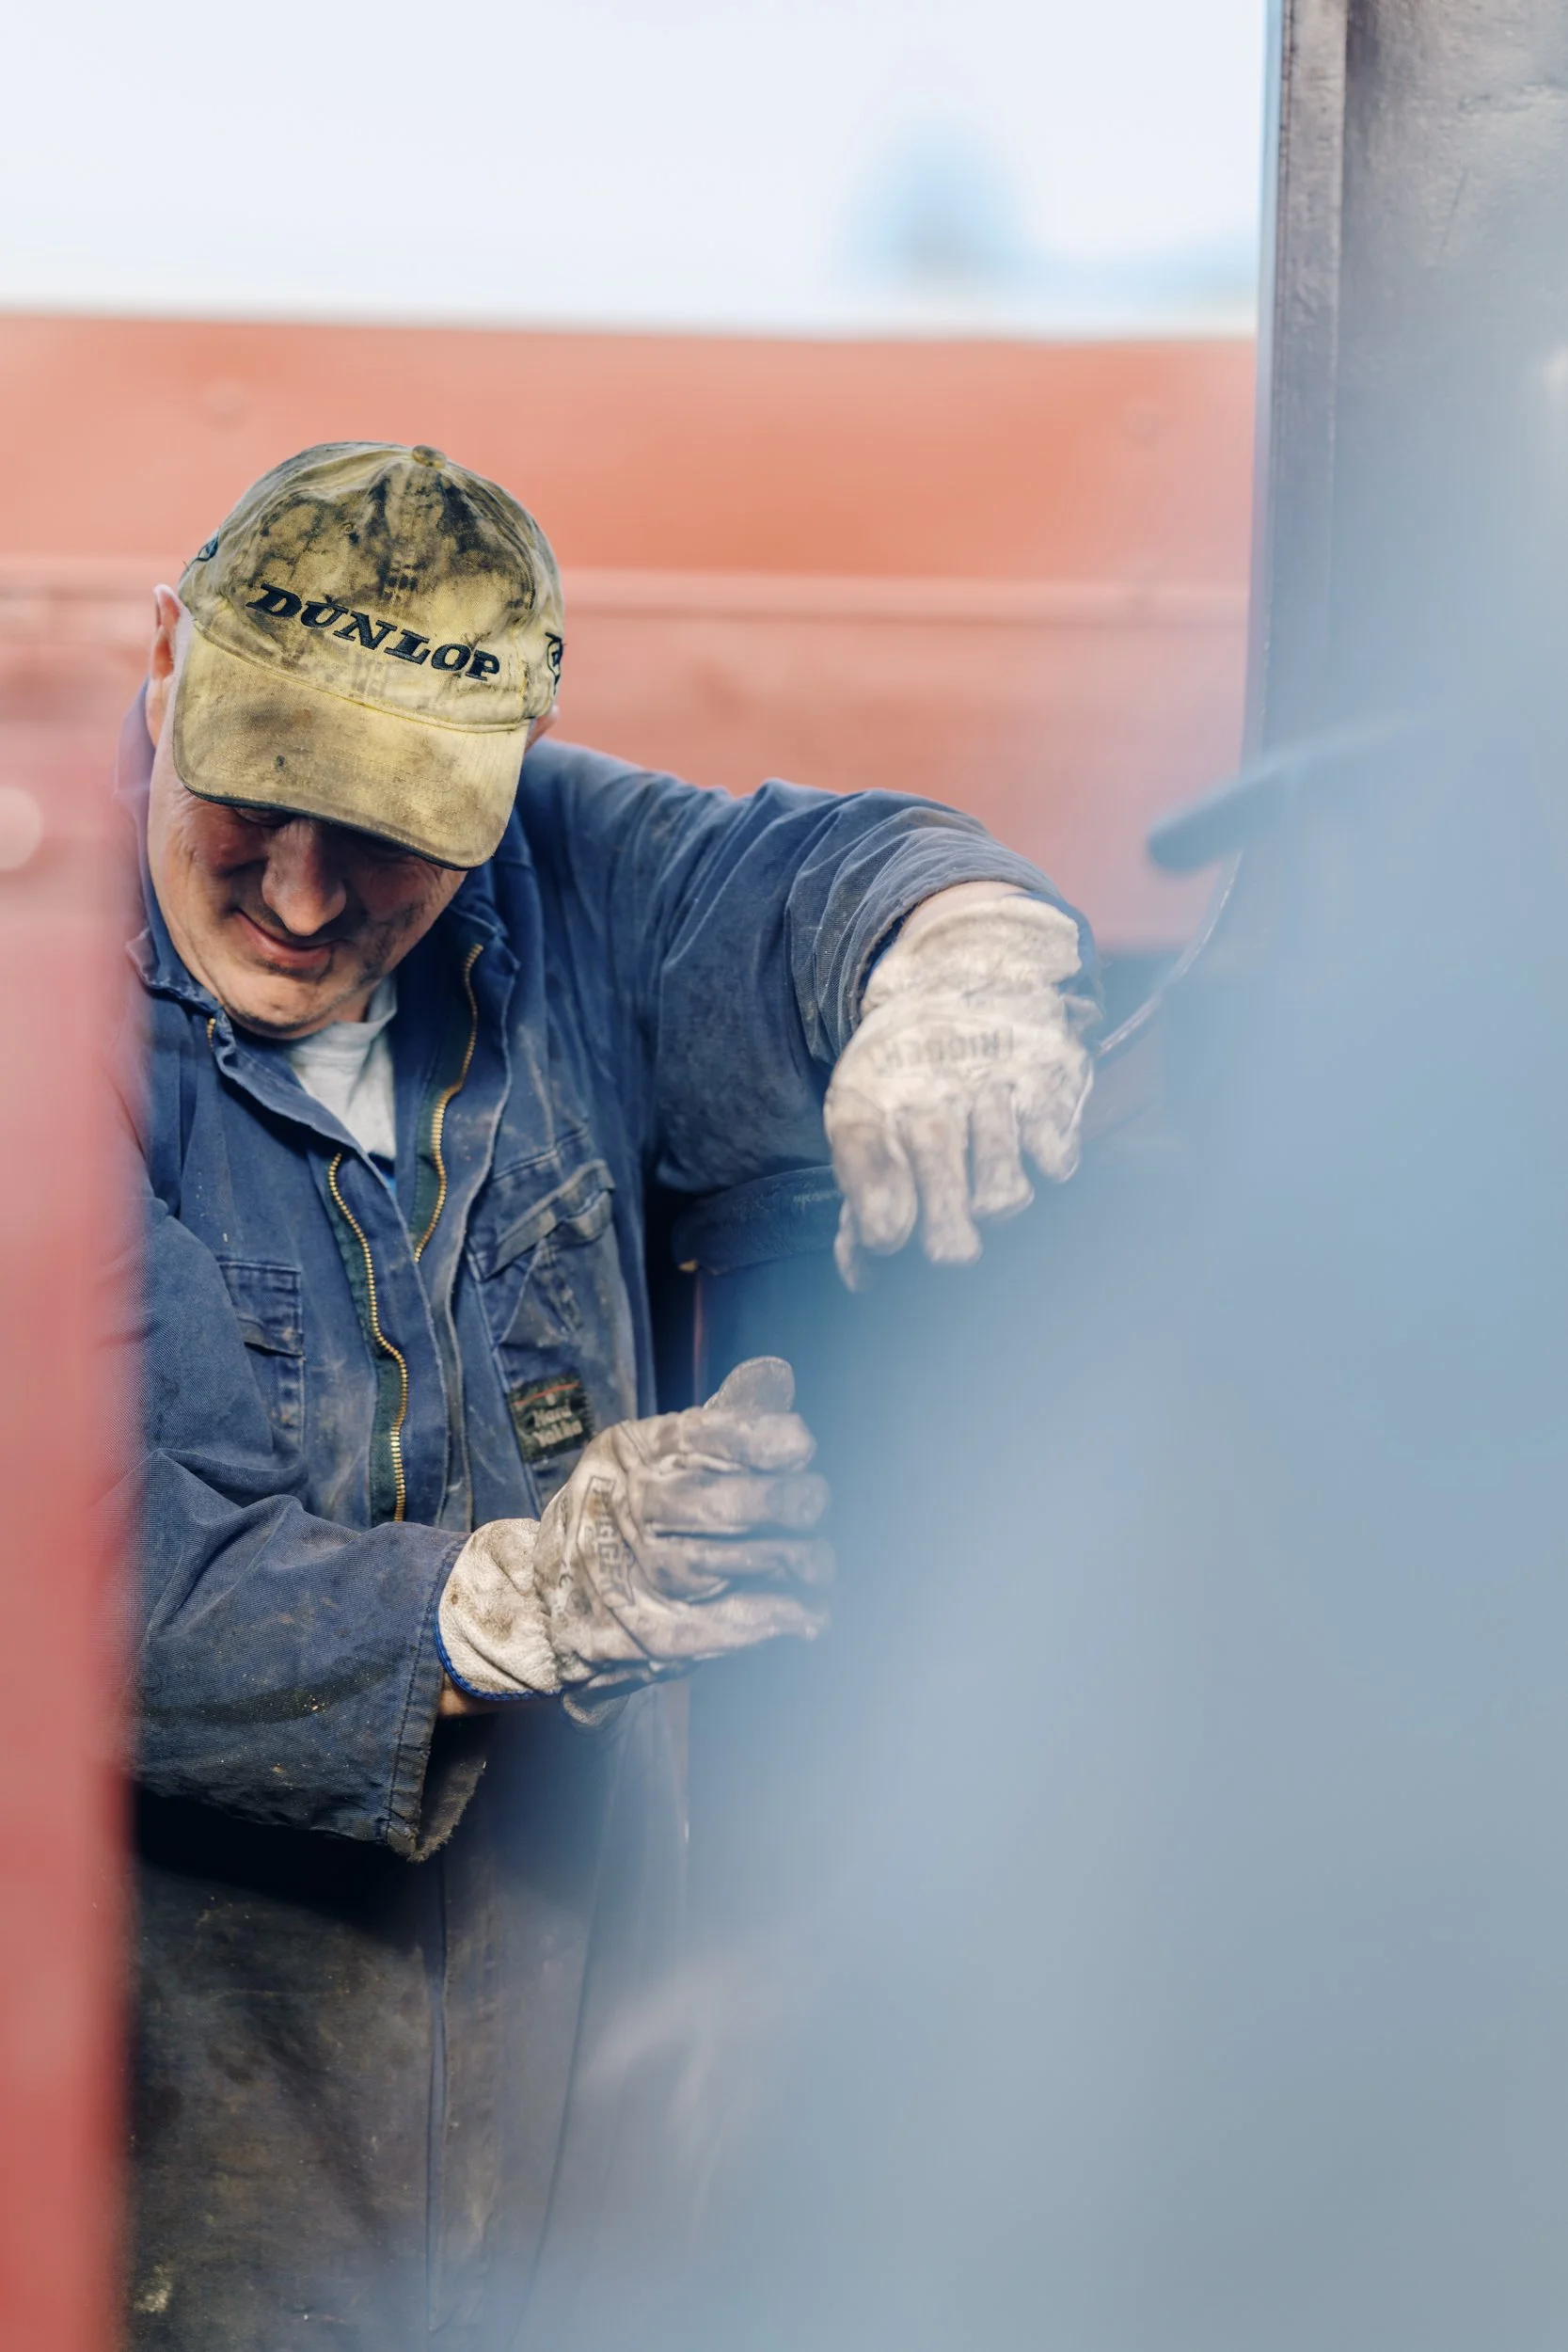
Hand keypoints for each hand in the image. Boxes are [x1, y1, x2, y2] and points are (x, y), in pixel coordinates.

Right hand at [437, 1358, 831, 1699]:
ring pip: (728, 1564)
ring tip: (820, 1561)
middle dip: (783, 1502)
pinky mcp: (653, 1637)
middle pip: (715, 1502)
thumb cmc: (626, 1515)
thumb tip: (777, 1376)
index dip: (762, 1439)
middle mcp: (622, 1511)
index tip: (800, 1446)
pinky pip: (730, 1624)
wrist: (548, 1602)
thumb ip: (724, 1421)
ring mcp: (633, 1578)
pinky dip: (781, 1616)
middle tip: (812, 1503)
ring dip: (795, 1562)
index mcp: (629, 1453)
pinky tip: (813, 1612)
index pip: (702, 1435)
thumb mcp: (658, 1456)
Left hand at [824, 888, 1093, 1287]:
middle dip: (948, 1242)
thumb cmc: (909, 1070)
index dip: (883, 1229)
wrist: (967, 972)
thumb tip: (866, 1278)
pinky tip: (1036, 1150)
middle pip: (942, 1204)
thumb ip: (863, 1195)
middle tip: (952, 1246)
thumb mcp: (864, 1111)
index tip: (889, 1238)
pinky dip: (1051, 1164)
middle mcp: (928, 1101)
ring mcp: (991, 1094)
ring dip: (997, 1205)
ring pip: (1003, 1196)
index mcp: (869, 1108)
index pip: (875, 1197)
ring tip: (989, 1196)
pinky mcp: (1047, 1087)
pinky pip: (1057, 1157)